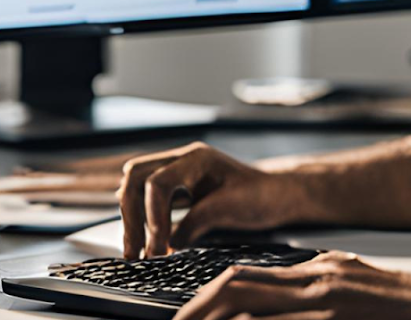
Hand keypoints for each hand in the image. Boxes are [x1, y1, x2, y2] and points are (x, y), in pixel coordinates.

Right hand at [117, 143, 302, 258]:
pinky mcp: (180, 188)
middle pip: (136, 178)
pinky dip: (144, 220)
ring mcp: (179, 172)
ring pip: (138, 187)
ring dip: (133, 219)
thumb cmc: (262, 197)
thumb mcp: (230, 209)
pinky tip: (146, 241)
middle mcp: (182, 160)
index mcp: (196, 159)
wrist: (279, 195)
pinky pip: (150, 198)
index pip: (157, 181)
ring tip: (135, 251)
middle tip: (134, 251)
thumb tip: (166, 245)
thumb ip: (196, 222)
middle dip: (130, 215)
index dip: (152, 215)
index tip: (157, 246)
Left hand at [176, 253, 410, 319]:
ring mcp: (330, 304)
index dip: (206, 298)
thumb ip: (317, 287)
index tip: (185, 317)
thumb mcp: (355, 282)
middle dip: (199, 311)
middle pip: (237, 290)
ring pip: (254, 315)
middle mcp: (319, 282)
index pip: (244, 277)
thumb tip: (277, 302)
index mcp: (319, 271)